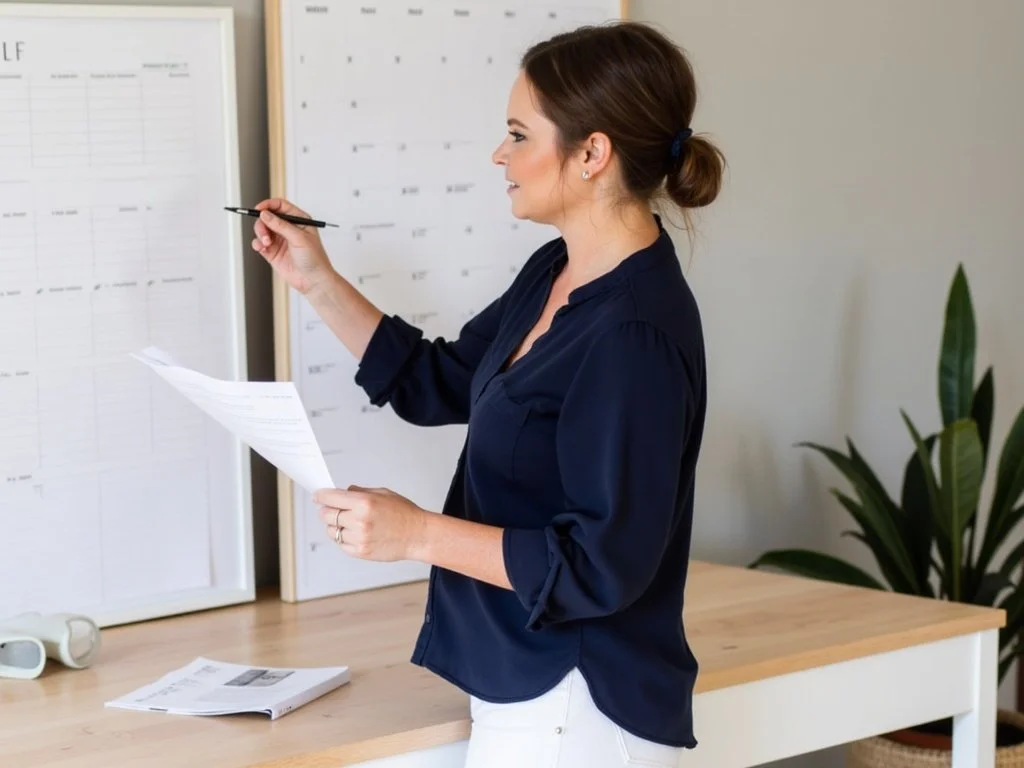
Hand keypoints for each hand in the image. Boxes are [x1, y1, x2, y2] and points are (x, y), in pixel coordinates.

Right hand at [251, 198, 333, 294]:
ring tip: (266, 244)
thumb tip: (265, 214)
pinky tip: (262, 248)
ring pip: (262, 229)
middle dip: (262, 223)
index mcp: (299, 220)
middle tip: (264, 234)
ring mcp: (280, 240)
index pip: (280, 206)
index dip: (268, 205)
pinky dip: (257, 244)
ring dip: (260, 234)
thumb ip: (281, 225)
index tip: (259, 209)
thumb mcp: (299, 238)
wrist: (314, 281)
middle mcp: (288, 228)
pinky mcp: (273, 252)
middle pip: (268, 217)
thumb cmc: (314, 259)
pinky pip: (260, 243)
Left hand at [314, 485, 429, 561]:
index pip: (330, 498)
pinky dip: (343, 538)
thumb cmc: (404, 513)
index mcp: (364, 502)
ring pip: (331, 531)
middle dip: (327, 510)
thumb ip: (359, 492)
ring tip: (348, 522)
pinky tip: (355, 533)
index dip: (321, 496)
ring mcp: (358, 538)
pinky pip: (340, 544)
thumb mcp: (382, 493)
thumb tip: (342, 492)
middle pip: (326, 515)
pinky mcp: (360, 552)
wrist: (418, 535)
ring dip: (335, 525)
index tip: (317, 495)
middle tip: (333, 508)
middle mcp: (359, 520)